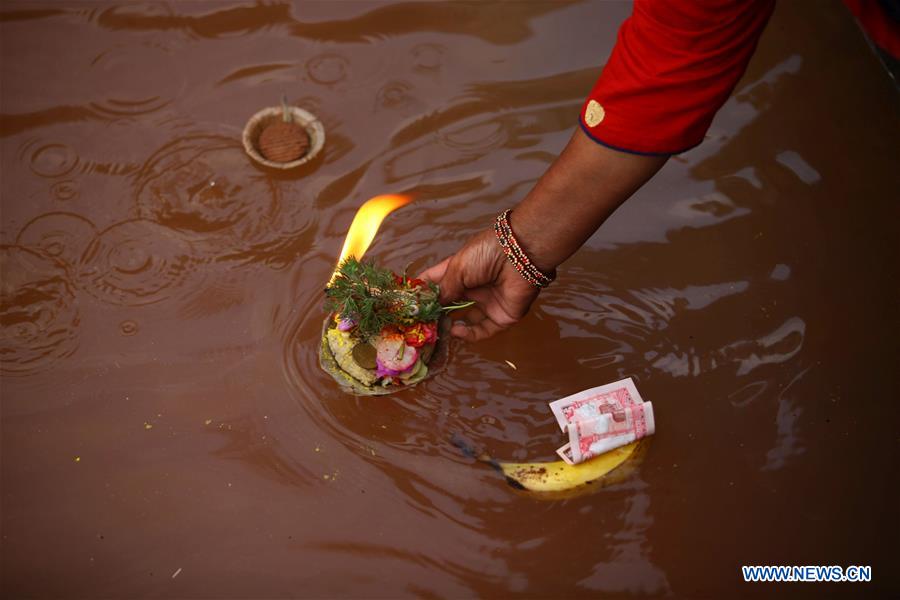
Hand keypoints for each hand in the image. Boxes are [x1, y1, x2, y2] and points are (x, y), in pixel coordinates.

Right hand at [420, 229, 539, 340]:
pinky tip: (456, 331)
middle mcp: (473, 288)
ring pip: (466, 321)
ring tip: (437, 331)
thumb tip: (432, 306)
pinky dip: (469, 334)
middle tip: (420, 324)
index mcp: (460, 271)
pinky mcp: (501, 317)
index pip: (437, 283)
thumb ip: (443, 289)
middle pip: (450, 305)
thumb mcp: (457, 268)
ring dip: (450, 327)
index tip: (408, 304)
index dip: (423, 293)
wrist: (520, 255)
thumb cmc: (486, 253)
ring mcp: (487, 303)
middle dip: (435, 314)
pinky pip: (483, 330)